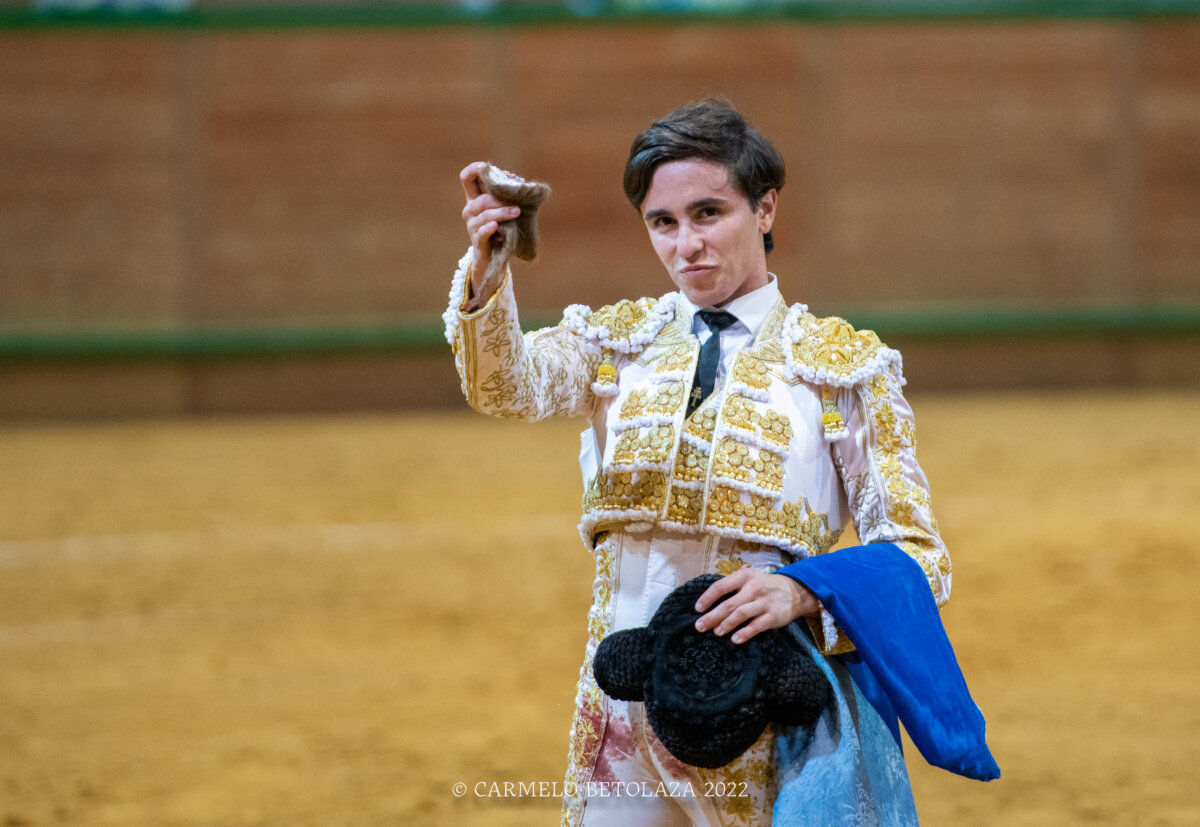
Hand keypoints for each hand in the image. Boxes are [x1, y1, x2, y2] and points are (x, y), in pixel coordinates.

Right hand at [460, 162, 520, 295]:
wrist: (495, 257)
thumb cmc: (502, 229)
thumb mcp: (504, 208)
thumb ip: (508, 194)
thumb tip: (519, 181)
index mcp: (475, 198)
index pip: (466, 178)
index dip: (474, 169)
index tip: (486, 166)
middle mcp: (470, 210)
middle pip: (482, 199)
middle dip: (500, 199)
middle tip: (517, 202)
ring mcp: (472, 226)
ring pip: (485, 215)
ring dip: (502, 212)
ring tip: (517, 212)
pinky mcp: (477, 240)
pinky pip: (482, 232)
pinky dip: (489, 228)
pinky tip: (496, 227)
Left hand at [693, 568, 820, 643]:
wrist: (794, 591)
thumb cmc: (764, 586)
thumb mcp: (749, 579)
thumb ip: (731, 586)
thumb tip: (708, 602)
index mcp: (744, 577)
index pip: (721, 586)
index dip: (707, 598)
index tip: (697, 609)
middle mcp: (754, 588)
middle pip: (729, 603)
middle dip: (712, 616)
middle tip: (700, 626)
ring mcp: (764, 602)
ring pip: (741, 614)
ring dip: (726, 624)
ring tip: (716, 632)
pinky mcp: (773, 616)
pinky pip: (756, 626)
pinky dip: (744, 633)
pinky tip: (734, 639)